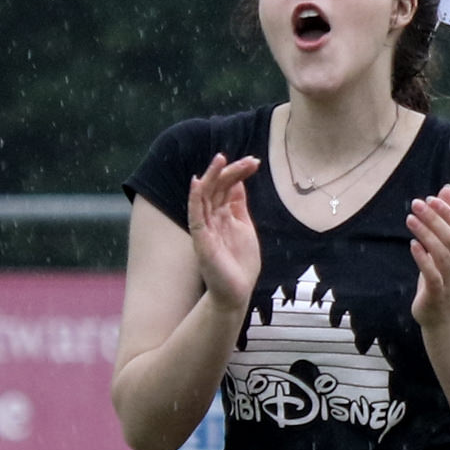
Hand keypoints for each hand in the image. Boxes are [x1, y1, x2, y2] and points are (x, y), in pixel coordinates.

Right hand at [185, 153, 262, 309]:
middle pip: (217, 187)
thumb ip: (238, 206)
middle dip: (232, 171)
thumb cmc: (240, 262)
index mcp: (224, 215)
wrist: (237, 291)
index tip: (255, 162)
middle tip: (249, 160)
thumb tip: (238, 182)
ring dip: (212, 176)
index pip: (228, 187)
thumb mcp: (244, 228)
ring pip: (204, 196)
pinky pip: (194, 215)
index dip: (239, 173)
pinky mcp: (201, 238)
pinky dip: (194, 198)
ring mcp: (205, 227)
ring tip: (220, 158)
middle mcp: (212, 217)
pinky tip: (196, 182)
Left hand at [404, 187, 449, 328]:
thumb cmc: (442, 279)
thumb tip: (446, 189)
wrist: (444, 319)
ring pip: (442, 255)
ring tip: (410, 219)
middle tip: (417, 204)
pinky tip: (412, 245)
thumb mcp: (443, 249)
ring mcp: (449, 280)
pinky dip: (423, 259)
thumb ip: (444, 219)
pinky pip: (433, 275)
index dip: (449, 213)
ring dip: (427, 235)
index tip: (431, 198)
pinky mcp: (436, 294)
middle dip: (435, 219)